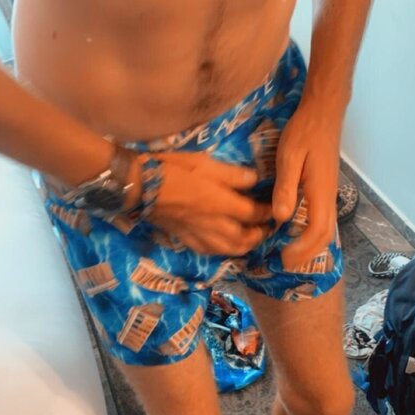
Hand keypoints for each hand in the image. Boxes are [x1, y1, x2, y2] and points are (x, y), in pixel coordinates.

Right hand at [135, 150, 274, 254]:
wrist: (139, 187)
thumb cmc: (172, 169)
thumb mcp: (204, 162)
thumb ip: (232, 174)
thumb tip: (255, 179)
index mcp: (221, 204)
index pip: (254, 214)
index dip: (267, 213)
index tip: (275, 209)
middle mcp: (214, 225)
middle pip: (245, 239)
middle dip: (260, 235)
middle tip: (267, 227)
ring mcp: (200, 235)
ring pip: (230, 250)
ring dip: (245, 246)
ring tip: (251, 238)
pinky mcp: (187, 240)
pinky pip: (210, 251)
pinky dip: (224, 251)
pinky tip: (225, 245)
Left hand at [272, 94, 342, 265]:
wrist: (322, 112)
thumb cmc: (304, 132)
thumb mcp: (289, 157)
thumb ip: (285, 187)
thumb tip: (281, 218)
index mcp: (320, 192)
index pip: (318, 231)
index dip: (302, 249)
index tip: (283, 257)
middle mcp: (328, 197)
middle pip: (325, 236)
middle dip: (306, 254)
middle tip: (283, 262)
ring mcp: (327, 194)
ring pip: (324, 228)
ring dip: (308, 245)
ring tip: (286, 252)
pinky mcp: (323, 189)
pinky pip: (320, 218)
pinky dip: (308, 232)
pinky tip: (291, 232)